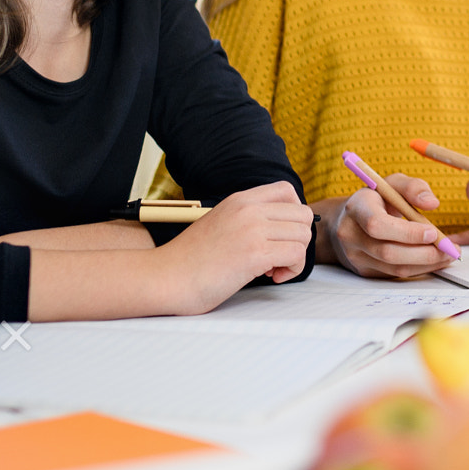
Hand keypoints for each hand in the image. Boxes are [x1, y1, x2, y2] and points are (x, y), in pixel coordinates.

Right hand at [156, 180, 313, 312]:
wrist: (165, 278)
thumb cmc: (190, 260)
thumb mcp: (221, 223)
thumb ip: (247, 219)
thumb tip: (279, 230)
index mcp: (239, 200)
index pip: (287, 191)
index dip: (292, 215)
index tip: (279, 235)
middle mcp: (248, 210)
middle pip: (302, 215)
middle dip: (297, 239)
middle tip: (277, 257)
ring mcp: (252, 230)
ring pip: (303, 235)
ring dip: (295, 257)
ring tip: (271, 269)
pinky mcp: (254, 254)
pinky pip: (296, 255)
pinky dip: (291, 270)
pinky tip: (270, 277)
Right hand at [327, 178, 457, 279]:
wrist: (350, 221)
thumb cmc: (377, 200)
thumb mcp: (393, 184)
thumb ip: (413, 188)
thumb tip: (432, 203)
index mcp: (357, 208)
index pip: (377, 224)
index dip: (407, 232)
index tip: (432, 232)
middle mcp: (351, 234)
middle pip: (387, 252)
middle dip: (423, 253)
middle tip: (449, 248)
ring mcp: (356, 256)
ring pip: (394, 268)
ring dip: (426, 264)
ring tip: (448, 254)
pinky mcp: (365, 271)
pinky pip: (395, 275)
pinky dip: (419, 269)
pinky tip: (434, 260)